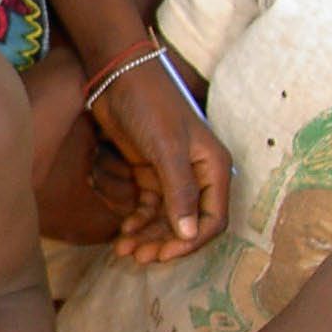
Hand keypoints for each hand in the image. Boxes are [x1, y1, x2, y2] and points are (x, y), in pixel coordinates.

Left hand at [91, 61, 230, 262]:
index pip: (212, 219)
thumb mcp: (166, 148)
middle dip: (165, 243)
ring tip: (124, 250)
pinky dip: (138, 220)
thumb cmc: (149, 104)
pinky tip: (124, 230)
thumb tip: (189, 233)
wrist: (117, 74)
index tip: (164, 254)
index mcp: (213, 167)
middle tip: (138, 257)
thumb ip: (179, 191)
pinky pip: (149, 204)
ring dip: (149, 235)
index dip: (190, 241)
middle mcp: (197, 173)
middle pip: (187, 222)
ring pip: (165, 217)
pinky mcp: (149, 169)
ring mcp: (172, 172)